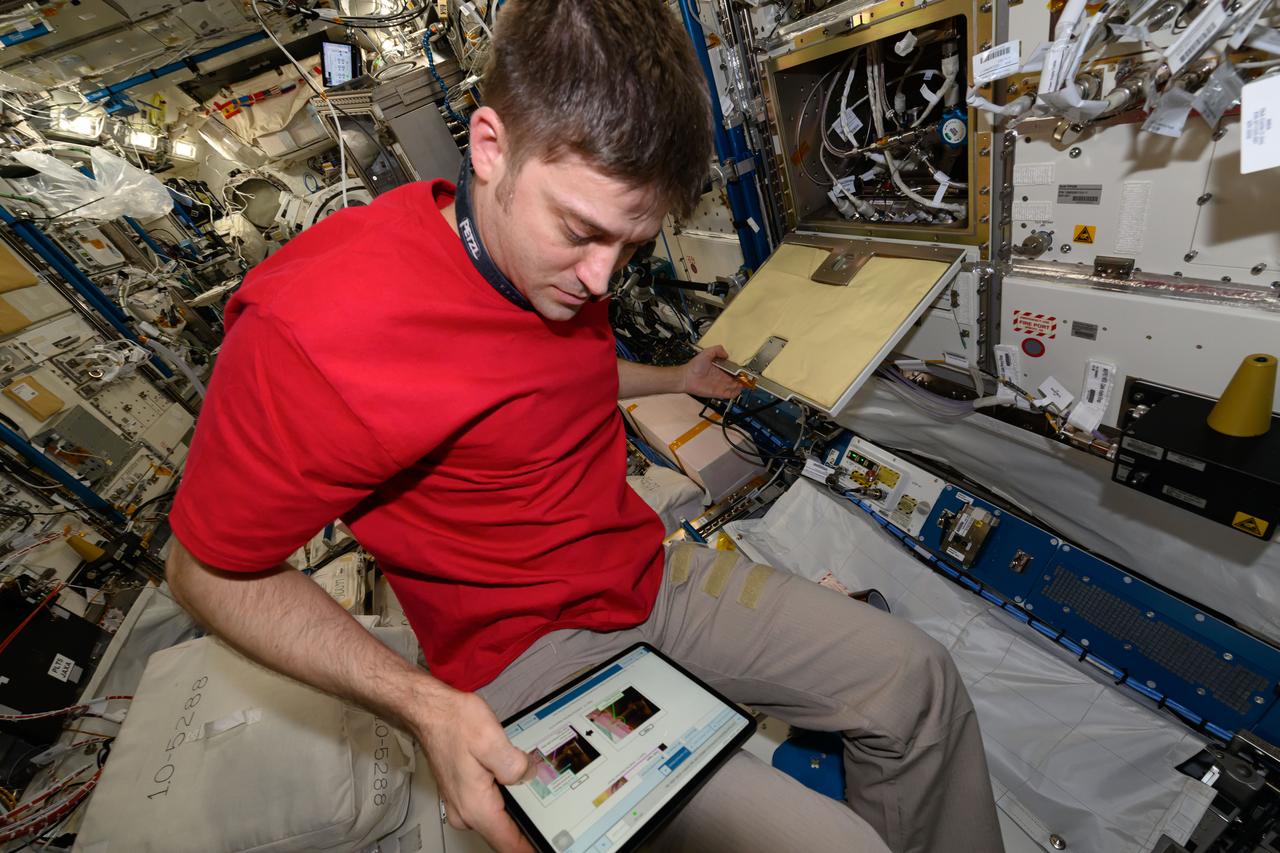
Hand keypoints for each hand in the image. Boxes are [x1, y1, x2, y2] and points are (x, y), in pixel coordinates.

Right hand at [414, 686, 534, 852]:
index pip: (509, 844)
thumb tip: (530, 776)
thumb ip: (515, 765)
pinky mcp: (464, 795)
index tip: (548, 846)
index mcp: (476, 806)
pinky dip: (506, 800)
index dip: (529, 849)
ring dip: (518, 811)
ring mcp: (463, 805)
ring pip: (499, 820)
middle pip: (505, 834)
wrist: (430, 712)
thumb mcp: (491, 739)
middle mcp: (466, 812)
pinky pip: (490, 807)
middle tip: (552, 816)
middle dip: (529, 825)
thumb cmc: (453, 723)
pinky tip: (516, 785)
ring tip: (537, 796)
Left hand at [681, 345, 741, 398]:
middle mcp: (720, 377)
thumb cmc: (694, 366)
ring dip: (740, 386)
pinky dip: (734, 393)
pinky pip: (728, 395)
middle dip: (742, 379)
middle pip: (735, 380)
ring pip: (733, 387)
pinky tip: (738, 390)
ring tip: (745, 384)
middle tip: (748, 378)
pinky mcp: (717, 393)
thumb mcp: (706, 353)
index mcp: (719, 369)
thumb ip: (717, 350)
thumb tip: (726, 354)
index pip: (732, 370)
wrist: (686, 377)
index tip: (744, 370)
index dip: (739, 371)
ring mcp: (719, 385)